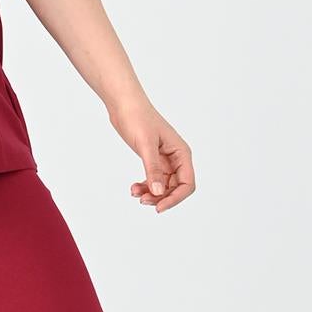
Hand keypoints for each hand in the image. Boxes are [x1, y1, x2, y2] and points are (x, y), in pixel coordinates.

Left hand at [108, 99, 195, 213]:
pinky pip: (154, 179)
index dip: (175, 198)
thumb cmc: (137, 118)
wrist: (124, 104)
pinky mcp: (153, 158)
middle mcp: (177, 157)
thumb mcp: (145, 145)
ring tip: (135, 193)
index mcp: (181, 153)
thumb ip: (152, 169)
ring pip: (163, 185)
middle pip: (176, 187)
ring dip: (151, 193)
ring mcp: (165, 159)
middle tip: (142, 201)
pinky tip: (134, 188)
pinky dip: (145, 186)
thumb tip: (158, 192)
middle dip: (161, 197)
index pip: (187, 183)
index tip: (158, 207)